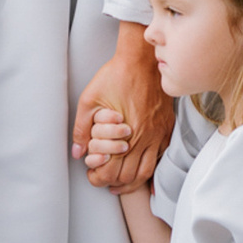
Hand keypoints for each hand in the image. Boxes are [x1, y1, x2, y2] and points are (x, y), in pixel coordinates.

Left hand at [72, 24, 171, 191]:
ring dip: (131, 182)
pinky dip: (149, 172)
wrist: (142, 60)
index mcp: (123, 134)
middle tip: (102, 179)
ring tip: (119, 182)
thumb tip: (77, 153)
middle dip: (112, 182)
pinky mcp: (165, 128)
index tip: (92, 175)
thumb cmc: (115, 76)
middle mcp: (143, 138)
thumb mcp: (89, 99)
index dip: (98, 178)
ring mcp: (157, 134)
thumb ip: (81, 128)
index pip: (111, 171)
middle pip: (128, 176)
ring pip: (145, 172)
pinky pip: (160, 158)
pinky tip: (140, 174)